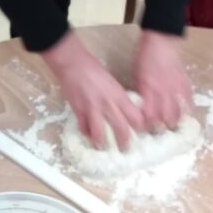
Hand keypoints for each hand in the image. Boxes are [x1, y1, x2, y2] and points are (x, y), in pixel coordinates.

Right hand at [42, 31, 142, 149]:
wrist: (73, 64)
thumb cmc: (94, 70)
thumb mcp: (112, 83)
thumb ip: (118, 97)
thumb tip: (123, 111)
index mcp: (119, 95)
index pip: (135, 116)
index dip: (139, 126)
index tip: (138, 131)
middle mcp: (108, 104)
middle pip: (121, 129)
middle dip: (124, 142)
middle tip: (125, 148)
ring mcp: (93, 109)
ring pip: (101, 133)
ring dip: (103, 143)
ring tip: (103, 147)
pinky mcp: (79, 111)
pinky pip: (84, 127)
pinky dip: (86, 133)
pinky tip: (88, 134)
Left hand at [133, 30, 192, 130]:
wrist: (160, 40)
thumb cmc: (144, 56)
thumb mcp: (137, 75)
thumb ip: (141, 92)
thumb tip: (142, 107)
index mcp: (148, 88)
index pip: (149, 115)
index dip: (147, 124)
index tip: (144, 127)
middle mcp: (163, 90)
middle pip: (166, 117)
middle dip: (161, 125)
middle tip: (158, 126)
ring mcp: (176, 88)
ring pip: (179, 112)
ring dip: (175, 120)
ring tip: (170, 122)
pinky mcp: (186, 83)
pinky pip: (189, 101)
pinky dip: (186, 109)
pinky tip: (182, 112)